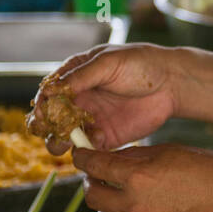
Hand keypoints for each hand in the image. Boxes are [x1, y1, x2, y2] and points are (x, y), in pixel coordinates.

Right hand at [36, 44, 183, 153]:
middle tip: (51, 130)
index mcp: (75, 77)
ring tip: (69, 139)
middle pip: (50, 119)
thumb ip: (81, 76)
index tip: (41, 113)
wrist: (171, 83)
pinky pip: (88, 148)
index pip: (48, 93)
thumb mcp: (108, 63)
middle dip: (45, 127)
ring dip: (60, 141)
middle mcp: (78, 100)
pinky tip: (100, 137)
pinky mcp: (106, 137)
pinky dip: (87, 148)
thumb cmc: (140, 63)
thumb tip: (50, 90)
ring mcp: (91, 120)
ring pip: (64, 137)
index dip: (41, 104)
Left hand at [73, 143, 212, 211]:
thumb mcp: (167, 151)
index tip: (81, 155)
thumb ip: (135, 156)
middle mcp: (135, 205)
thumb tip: (111, 158)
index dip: (83, 158)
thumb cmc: (206, 168)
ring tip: (115, 201)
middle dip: (92, 183)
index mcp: (137, 177)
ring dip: (103, 211)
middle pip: (92, 197)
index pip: (94, 166)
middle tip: (100, 177)